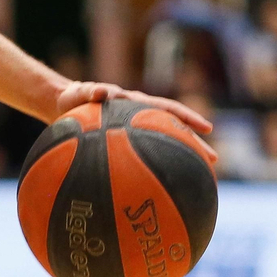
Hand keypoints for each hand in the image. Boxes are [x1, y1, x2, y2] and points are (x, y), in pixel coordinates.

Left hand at [52, 81, 217, 162]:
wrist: (63, 103)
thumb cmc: (74, 97)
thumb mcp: (80, 92)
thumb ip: (92, 92)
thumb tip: (105, 92)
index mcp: (134, 104)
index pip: (166, 108)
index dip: (187, 117)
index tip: (207, 128)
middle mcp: (140, 117)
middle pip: (172, 129)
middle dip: (192, 143)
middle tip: (213, 159)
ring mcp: (133, 130)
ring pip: (161, 143)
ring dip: (178, 156)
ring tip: (198, 176)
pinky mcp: (123, 141)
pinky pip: (142, 154)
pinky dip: (153, 166)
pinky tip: (160, 185)